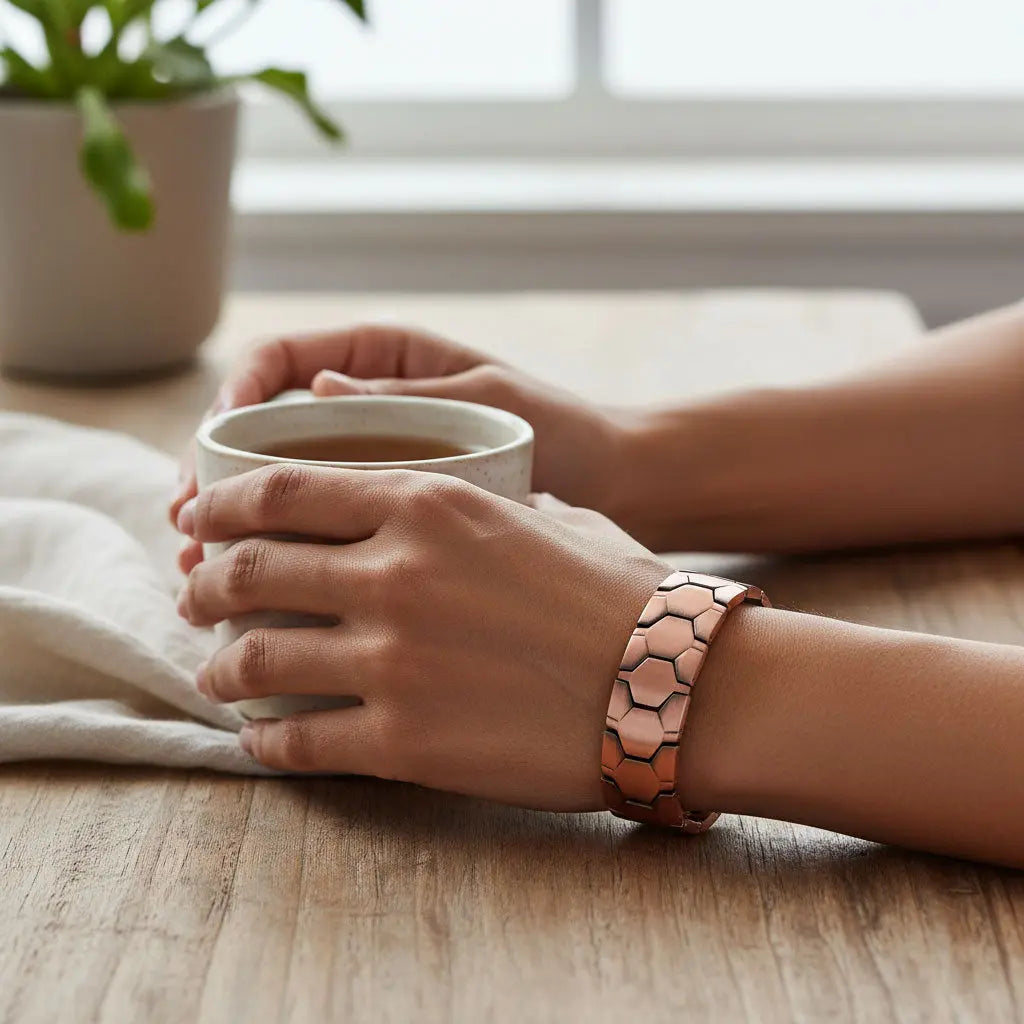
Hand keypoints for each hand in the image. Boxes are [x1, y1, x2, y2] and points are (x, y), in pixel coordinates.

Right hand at [171, 325, 637, 572]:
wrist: (618, 488)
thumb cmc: (564, 430)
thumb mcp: (486, 402)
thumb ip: (406, 394)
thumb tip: (317, 383)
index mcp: (385, 363)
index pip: (281, 364)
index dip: (235, 397)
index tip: (218, 442)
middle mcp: (370, 412)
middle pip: (266, 436)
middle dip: (218, 478)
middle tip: (189, 527)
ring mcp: (378, 469)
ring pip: (284, 492)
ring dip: (239, 530)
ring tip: (206, 572)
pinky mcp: (392, 522)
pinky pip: (323, 533)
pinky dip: (286, 560)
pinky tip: (260, 597)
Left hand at [175, 465, 668, 810]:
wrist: (674, 685)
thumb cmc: (623, 594)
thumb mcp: (549, 516)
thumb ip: (479, 504)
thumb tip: (441, 512)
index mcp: (428, 505)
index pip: (283, 490)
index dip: (223, 504)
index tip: (200, 519)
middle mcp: (395, 573)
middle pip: (251, 570)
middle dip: (205, 586)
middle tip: (194, 600)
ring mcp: (393, 660)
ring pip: (257, 658)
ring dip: (220, 668)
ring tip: (214, 676)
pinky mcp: (404, 741)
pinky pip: (298, 738)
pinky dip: (265, 740)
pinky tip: (261, 740)